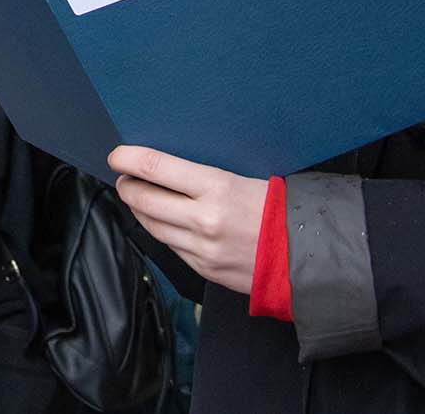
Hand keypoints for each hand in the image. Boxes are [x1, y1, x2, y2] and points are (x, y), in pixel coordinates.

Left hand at [109, 145, 269, 292]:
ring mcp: (201, 249)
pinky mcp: (203, 270)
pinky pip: (169, 247)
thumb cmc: (279, 210)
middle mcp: (203, 220)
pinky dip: (160, 231)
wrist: (307, 256)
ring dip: (139, 209)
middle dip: (127, 186)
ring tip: (138, 197)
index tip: (117, 155)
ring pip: (151, 226)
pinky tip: (162, 221)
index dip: (128, 159)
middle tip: (124, 177)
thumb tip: (168, 166)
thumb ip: (204, 176)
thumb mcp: (243, 178)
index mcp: (216, 188)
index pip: (156, 167)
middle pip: (143, 199)